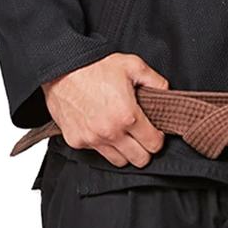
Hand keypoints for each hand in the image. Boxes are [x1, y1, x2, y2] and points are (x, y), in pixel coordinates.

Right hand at [41, 53, 167, 167]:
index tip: (154, 131)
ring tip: (124, 134)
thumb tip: (165, 94)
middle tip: (141, 136)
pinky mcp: (76, 141)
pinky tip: (103, 130)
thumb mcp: (133, 65)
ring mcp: (92, 139)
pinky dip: (103, 146)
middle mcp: (110, 132)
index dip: (158, 138)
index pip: (154, 145)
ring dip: (125, 151)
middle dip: (145, 149)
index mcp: (128, 116)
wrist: (62, 68)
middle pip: (139, 160)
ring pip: (119, 161)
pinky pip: (97, 153)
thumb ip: (156, 81)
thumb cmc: (96, 66)